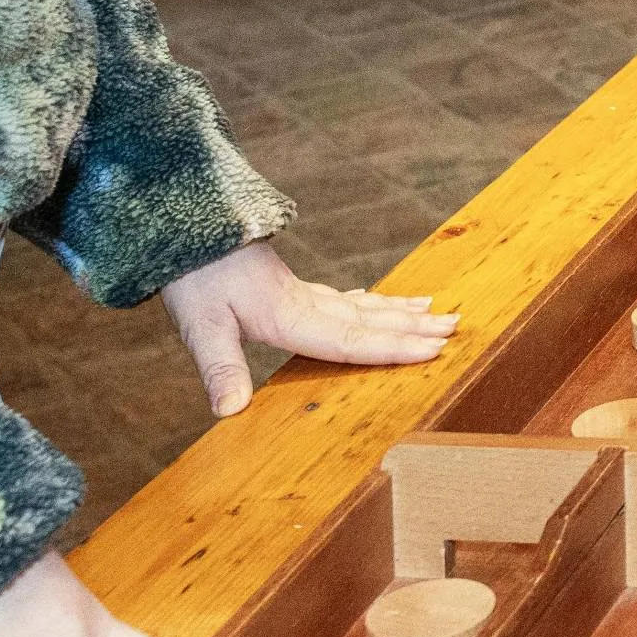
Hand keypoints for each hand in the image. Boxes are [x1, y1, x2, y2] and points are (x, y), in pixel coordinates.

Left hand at [158, 239, 459, 417]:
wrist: (181, 223)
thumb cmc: (191, 276)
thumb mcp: (199, 326)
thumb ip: (219, 368)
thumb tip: (230, 413)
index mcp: (289, 315)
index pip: (351, 338)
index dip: (393, 347)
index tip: (434, 348)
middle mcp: (303, 302)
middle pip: (368, 318)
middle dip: (412, 327)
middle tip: (455, 327)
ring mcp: (298, 291)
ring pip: (360, 304)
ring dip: (397, 311)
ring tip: (435, 309)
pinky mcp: (286, 286)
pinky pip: (341, 297)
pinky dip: (367, 302)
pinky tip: (374, 300)